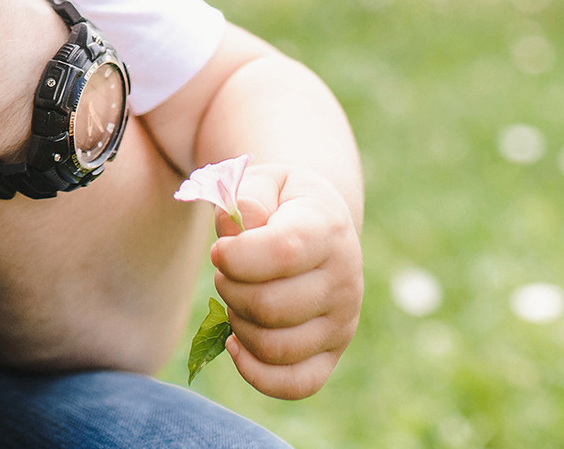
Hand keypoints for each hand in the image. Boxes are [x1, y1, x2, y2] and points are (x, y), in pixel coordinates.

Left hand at [213, 163, 362, 398]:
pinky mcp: (332, 353)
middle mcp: (345, 280)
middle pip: (270, 306)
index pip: (283, 253)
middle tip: (225, 271)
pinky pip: (296, 384)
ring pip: (275, 347)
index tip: (219, 249)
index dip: (236, 256)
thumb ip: (247, 195)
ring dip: (237, 323)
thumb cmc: (279, 202)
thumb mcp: (263, 180)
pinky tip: (234, 343)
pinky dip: (255, 372)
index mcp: (328, 229)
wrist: (316, 223)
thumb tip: (240, 223)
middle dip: (228, 288)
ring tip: (236, 296)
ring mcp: (342, 322)